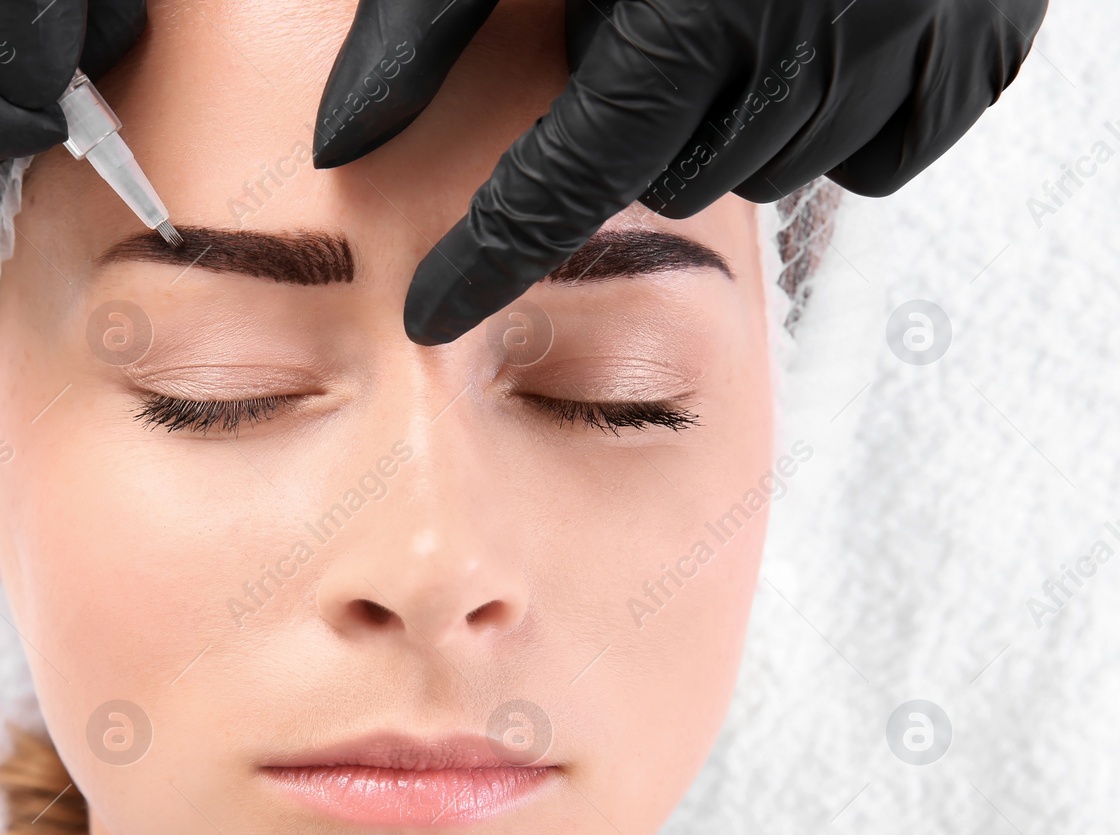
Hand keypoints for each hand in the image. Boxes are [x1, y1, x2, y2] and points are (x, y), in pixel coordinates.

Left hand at [310, 0, 1047, 344]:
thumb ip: (430, 18)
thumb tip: (349, 133)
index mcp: (685, 11)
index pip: (558, 184)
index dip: (485, 256)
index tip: (433, 310)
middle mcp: (800, 46)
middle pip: (670, 179)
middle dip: (634, 129)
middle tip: (637, 34)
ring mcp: (902, 48)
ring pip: (772, 172)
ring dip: (728, 121)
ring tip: (726, 20)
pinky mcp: (981, 47)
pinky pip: (886, 156)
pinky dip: (841, 122)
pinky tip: (815, 47)